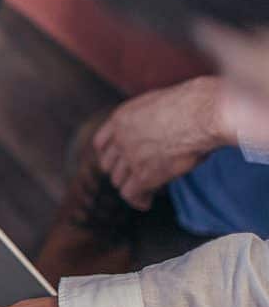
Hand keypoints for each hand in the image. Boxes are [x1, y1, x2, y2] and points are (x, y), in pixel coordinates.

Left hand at [93, 76, 228, 210]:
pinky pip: (131, 194)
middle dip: (121, 171)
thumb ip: (149, 120)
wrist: (205, 112)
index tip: (117, 161)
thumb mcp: (161, 104)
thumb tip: (159, 132)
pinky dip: (138, 200)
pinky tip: (146, 203)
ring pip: (119, 180)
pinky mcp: (144, 174)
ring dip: (131, 186)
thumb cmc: (196, 103)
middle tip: (135, 176)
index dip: (108, 155)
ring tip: (146, 190)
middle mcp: (120, 137)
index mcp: (121, 118)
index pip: (101, 142)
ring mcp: (130, 156)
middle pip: (108, 164)